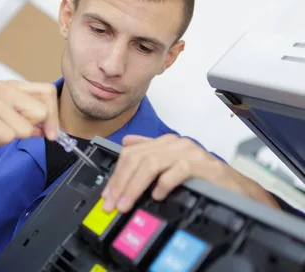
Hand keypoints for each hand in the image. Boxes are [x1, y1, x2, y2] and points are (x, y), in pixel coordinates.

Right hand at [0, 81, 59, 151]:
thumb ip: (21, 120)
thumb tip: (44, 131)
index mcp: (11, 86)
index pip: (47, 93)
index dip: (53, 116)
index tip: (49, 134)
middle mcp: (5, 89)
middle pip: (41, 112)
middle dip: (30, 130)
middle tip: (8, 131)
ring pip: (24, 129)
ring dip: (7, 138)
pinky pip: (6, 137)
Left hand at [101, 134, 279, 212]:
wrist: (239, 189)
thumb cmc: (205, 179)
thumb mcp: (173, 163)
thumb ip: (151, 152)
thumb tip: (127, 142)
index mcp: (166, 143)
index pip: (132, 153)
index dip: (116, 174)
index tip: (107, 194)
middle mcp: (175, 144)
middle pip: (138, 158)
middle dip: (121, 182)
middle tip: (112, 203)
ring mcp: (189, 153)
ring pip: (152, 163)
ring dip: (135, 186)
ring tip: (126, 204)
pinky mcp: (202, 165)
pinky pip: (177, 171)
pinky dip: (164, 184)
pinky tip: (156, 196)